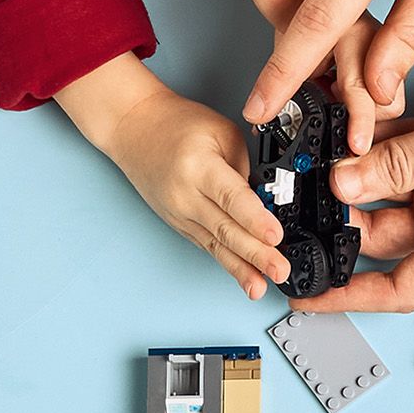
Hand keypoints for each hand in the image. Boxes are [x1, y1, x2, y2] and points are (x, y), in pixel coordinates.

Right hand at [56, 54, 288, 297]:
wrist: (133, 128)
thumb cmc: (177, 126)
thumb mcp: (222, 131)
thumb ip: (247, 165)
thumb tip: (268, 200)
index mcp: (198, 167)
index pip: (231, 197)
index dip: (254, 219)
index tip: (275, 236)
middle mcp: (186, 196)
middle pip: (225, 229)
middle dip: (256, 254)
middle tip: (280, 270)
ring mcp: (180, 214)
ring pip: (216, 246)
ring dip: (241, 269)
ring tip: (261, 287)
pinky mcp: (180, 225)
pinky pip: (209, 247)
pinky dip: (229, 264)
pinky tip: (246, 279)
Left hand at [289, 23, 413, 312]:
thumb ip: (397, 165)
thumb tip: (342, 182)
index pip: (399, 288)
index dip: (349, 295)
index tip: (306, 295)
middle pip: (383, 234)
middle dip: (343, 214)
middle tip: (299, 192)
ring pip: (388, 188)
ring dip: (358, 169)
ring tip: (320, 148)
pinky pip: (402, 154)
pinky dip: (377, 140)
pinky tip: (352, 119)